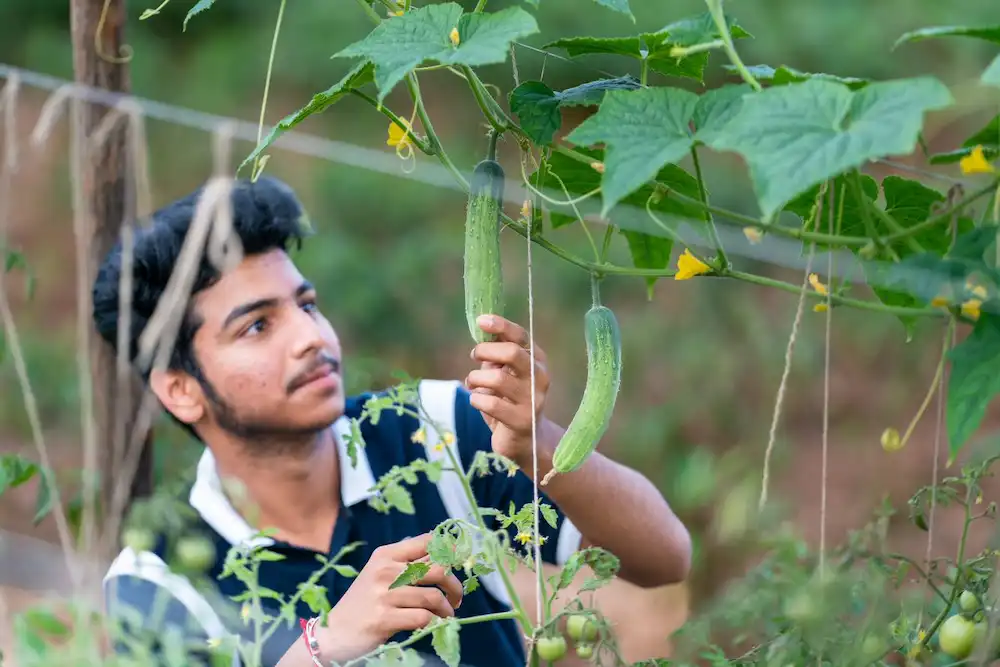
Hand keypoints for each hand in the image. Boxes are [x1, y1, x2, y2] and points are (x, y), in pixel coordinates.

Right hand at [310, 534, 463, 662]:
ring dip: (446, 609)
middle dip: (454, 585)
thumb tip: (445, 557)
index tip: (459, 563)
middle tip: (456, 597)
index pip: (427, 542)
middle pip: (437, 569)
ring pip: (433, 596)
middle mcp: (386, 570)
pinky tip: (432, 625)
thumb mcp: (381, 575)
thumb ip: (408, 565)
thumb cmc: (364, 603)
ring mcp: (384, 594)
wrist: (336, 632)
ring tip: (446, 615)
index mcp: (386, 555)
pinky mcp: (384, 618)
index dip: (449, 550)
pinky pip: (423, 618)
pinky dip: (433, 623)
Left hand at [464, 314, 550, 461]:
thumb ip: (496, 355)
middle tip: (474, 356)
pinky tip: (478, 401)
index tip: (481, 321)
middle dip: (485, 351)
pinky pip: (489, 402)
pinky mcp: (521, 420)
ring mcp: (533, 400)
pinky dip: (476, 399)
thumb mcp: (504, 373)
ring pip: (496, 378)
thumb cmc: (509, 400)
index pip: (521, 336)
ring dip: (476, 378)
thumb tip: (483, 334)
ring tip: (473, 384)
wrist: (525, 440)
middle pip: (512, 353)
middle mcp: (540, 377)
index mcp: (537, 360)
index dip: (501, 326)